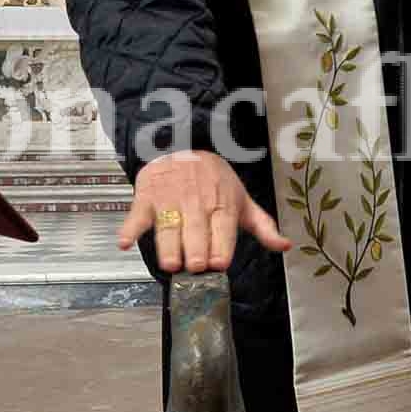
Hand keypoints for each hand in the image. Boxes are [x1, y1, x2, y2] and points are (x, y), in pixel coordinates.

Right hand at [120, 151, 289, 274]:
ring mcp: (170, 199)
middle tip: (194, 266)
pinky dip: (130, 228)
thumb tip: (285, 246)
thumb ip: (262, 226)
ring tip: (171, 264)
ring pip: (169, 226)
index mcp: (222, 203)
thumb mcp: (241, 199)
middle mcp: (197, 200)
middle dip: (196, 249)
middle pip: (196, 229)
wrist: (182, 145)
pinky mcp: (148, 197)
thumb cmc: (214, 180)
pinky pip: (137, 214)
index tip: (218, 264)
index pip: (222, 228)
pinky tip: (125, 242)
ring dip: (169, 246)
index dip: (220, 247)